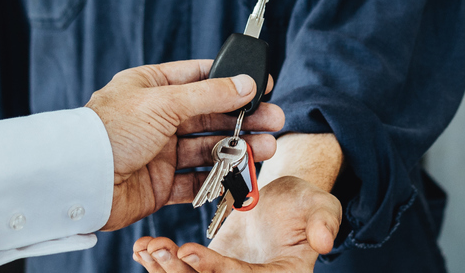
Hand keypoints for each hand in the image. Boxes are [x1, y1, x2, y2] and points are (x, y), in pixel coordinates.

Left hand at [85, 60, 283, 230]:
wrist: (80, 180)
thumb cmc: (110, 131)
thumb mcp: (164, 102)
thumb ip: (209, 94)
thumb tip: (246, 83)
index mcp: (151, 87)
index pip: (199, 77)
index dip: (231, 80)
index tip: (262, 84)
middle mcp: (156, 118)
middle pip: (210, 115)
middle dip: (243, 118)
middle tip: (274, 120)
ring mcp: (159, 152)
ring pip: (207, 148)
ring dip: (238, 148)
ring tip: (266, 149)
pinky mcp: (160, 184)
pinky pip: (196, 180)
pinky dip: (220, 178)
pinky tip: (241, 174)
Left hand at [128, 176, 341, 272]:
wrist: (284, 200)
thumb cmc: (305, 203)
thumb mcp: (320, 205)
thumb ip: (324, 221)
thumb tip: (323, 242)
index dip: (217, 270)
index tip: (189, 250)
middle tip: (161, 249)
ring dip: (164, 270)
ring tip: (147, 246)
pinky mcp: (207, 271)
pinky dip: (158, 263)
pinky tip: (141, 247)